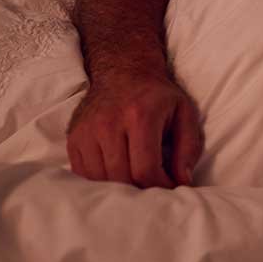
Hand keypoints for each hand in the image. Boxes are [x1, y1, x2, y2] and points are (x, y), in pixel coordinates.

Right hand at [66, 74, 203, 188]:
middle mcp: (109, 123)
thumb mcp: (185, 113)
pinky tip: (117, 175)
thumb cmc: (158, 96)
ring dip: (120, 188)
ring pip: (100, 179)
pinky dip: (101, 181)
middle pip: (122, 178)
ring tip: (137, 182)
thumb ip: (189, 148)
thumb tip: (183, 181)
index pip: (145, 169)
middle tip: (154, 187)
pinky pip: (83, 173)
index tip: (170, 186)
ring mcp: (87, 131)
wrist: (123, 71)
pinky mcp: (74, 138)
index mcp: (140, 116)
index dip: (160, 186)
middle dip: (142, 190)